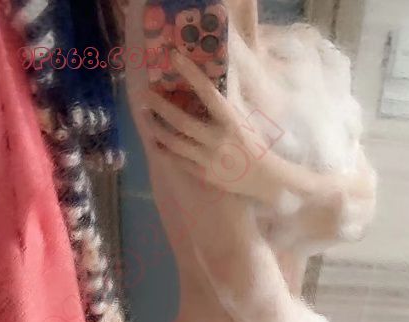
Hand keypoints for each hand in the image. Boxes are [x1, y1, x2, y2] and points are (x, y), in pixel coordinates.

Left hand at [140, 50, 287, 204]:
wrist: (264, 178)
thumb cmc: (253, 144)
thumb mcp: (242, 121)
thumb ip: (222, 108)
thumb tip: (200, 88)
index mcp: (231, 122)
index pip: (208, 93)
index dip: (190, 73)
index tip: (174, 57)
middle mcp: (218, 140)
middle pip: (182, 121)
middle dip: (161, 107)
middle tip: (144, 94)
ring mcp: (209, 159)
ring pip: (175, 143)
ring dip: (157, 128)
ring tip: (145, 116)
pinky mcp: (204, 174)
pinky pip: (179, 161)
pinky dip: (165, 150)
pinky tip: (155, 141)